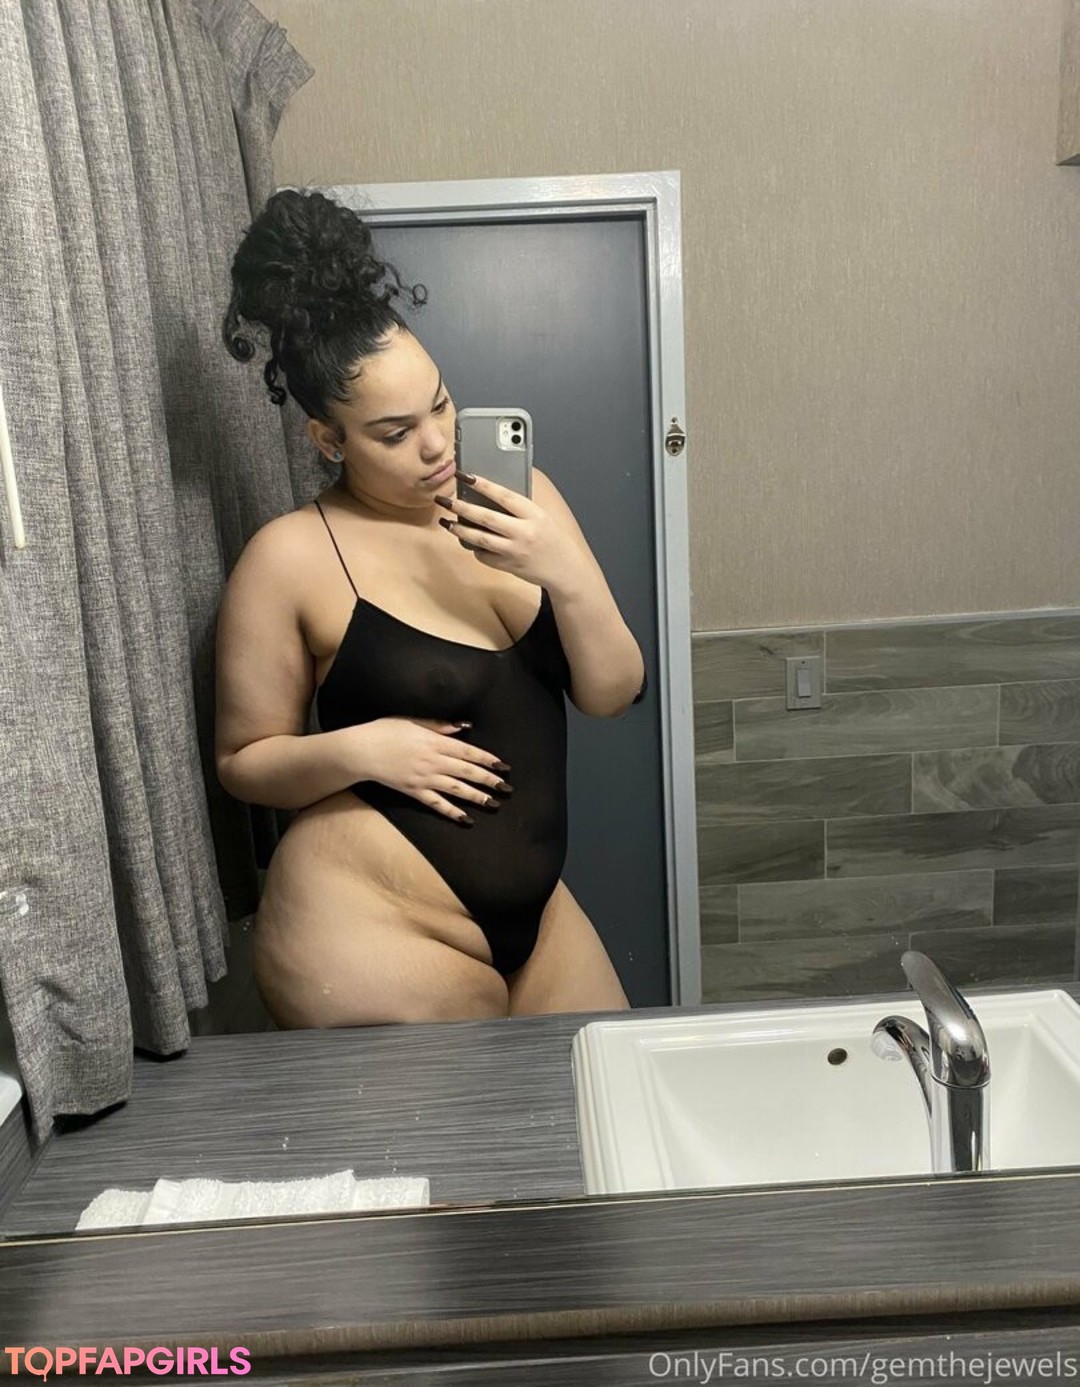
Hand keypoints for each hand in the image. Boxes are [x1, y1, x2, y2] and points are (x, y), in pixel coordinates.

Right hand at [359, 717, 511, 823]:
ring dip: (476, 797)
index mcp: (434, 741)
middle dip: (488, 780)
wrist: (361, 751)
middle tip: (506, 788)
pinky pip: (436, 804)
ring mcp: (424, 779)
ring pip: (456, 789)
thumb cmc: (385, 731)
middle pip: (466, 772)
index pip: (468, 752)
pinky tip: (465, 819)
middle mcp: (433, 761)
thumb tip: (463, 726)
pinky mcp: (414, 792)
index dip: (487, 760)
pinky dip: (452, 812)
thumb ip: (439, 725)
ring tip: (493, 804)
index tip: (503, 766)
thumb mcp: (412, 720)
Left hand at [436, 472, 584, 588]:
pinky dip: (473, 547)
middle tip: (444, 500)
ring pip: (479, 538)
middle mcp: (523, 532)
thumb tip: (489, 495)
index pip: (504, 496)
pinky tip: (468, 540)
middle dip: (461, 507)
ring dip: (459, 529)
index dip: (483, 484)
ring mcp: (513, 551)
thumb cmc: (552, 539)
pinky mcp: (507, 566)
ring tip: (446, 521)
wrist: (565, 570)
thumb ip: (519, 509)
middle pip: (485, 517)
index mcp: (534, 515)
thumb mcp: (541, 517)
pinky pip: (483, 555)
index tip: (465, 475)